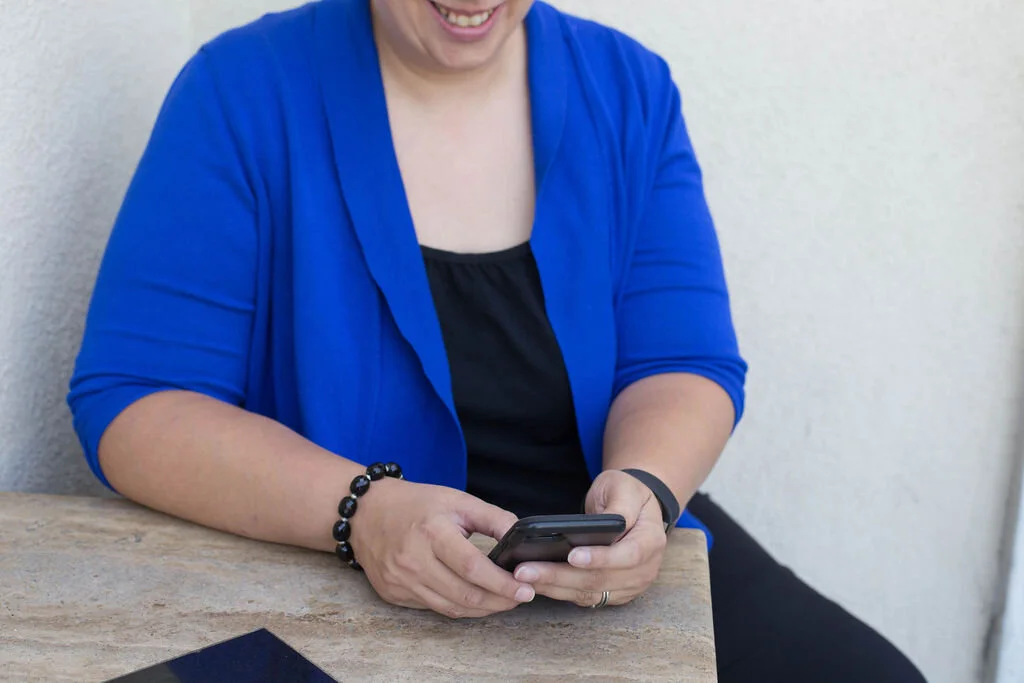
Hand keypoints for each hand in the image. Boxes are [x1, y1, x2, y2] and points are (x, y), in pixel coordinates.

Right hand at [349, 479, 535, 618]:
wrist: (366, 512)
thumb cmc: (416, 504)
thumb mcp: (457, 500)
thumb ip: (493, 518)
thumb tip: (521, 538)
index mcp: (431, 532)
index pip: (471, 567)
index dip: (501, 583)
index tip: (525, 589)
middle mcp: (412, 560)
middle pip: (463, 594)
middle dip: (499, 601)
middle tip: (521, 597)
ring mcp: (400, 581)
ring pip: (451, 607)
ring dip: (482, 609)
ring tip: (503, 600)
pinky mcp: (393, 594)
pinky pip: (434, 608)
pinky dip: (459, 607)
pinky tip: (475, 599)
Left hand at [513, 470, 666, 606]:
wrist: (634, 508)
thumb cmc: (627, 494)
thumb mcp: (625, 488)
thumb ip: (619, 505)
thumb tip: (607, 524)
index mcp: (651, 541)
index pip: (627, 556)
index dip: (600, 559)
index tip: (571, 556)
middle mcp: (644, 570)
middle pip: (600, 579)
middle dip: (560, 576)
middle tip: (526, 570)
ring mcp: (629, 585)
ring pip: (589, 592)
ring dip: (554, 587)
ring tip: (524, 578)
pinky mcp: (613, 593)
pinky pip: (584, 597)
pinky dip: (559, 591)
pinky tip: (535, 583)